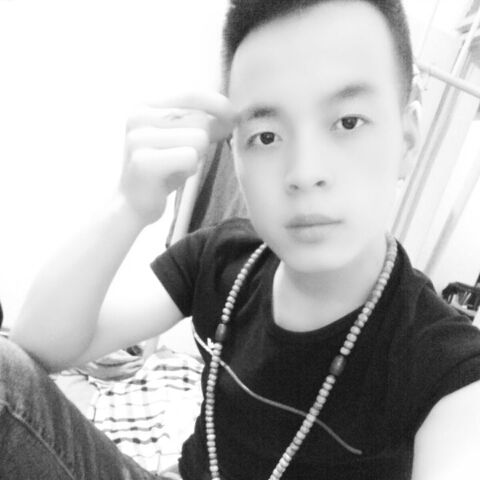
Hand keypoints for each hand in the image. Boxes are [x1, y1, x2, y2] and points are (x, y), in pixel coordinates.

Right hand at [120, 91, 235, 225]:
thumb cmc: (162, 171)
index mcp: (145, 106)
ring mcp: (138, 138)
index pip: (192, 95)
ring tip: (176, 167)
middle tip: (185, 158)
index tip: (233, 117)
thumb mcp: (184, 140)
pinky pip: (190, 157)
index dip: (218, 105)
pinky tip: (171, 177)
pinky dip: (188, 169)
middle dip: (204, 141)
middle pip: (200, 119)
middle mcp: (138, 116)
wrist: (133, 204)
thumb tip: (232, 114)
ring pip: (199, 138)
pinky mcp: (144, 161)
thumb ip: (205, 124)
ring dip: (195, 157)